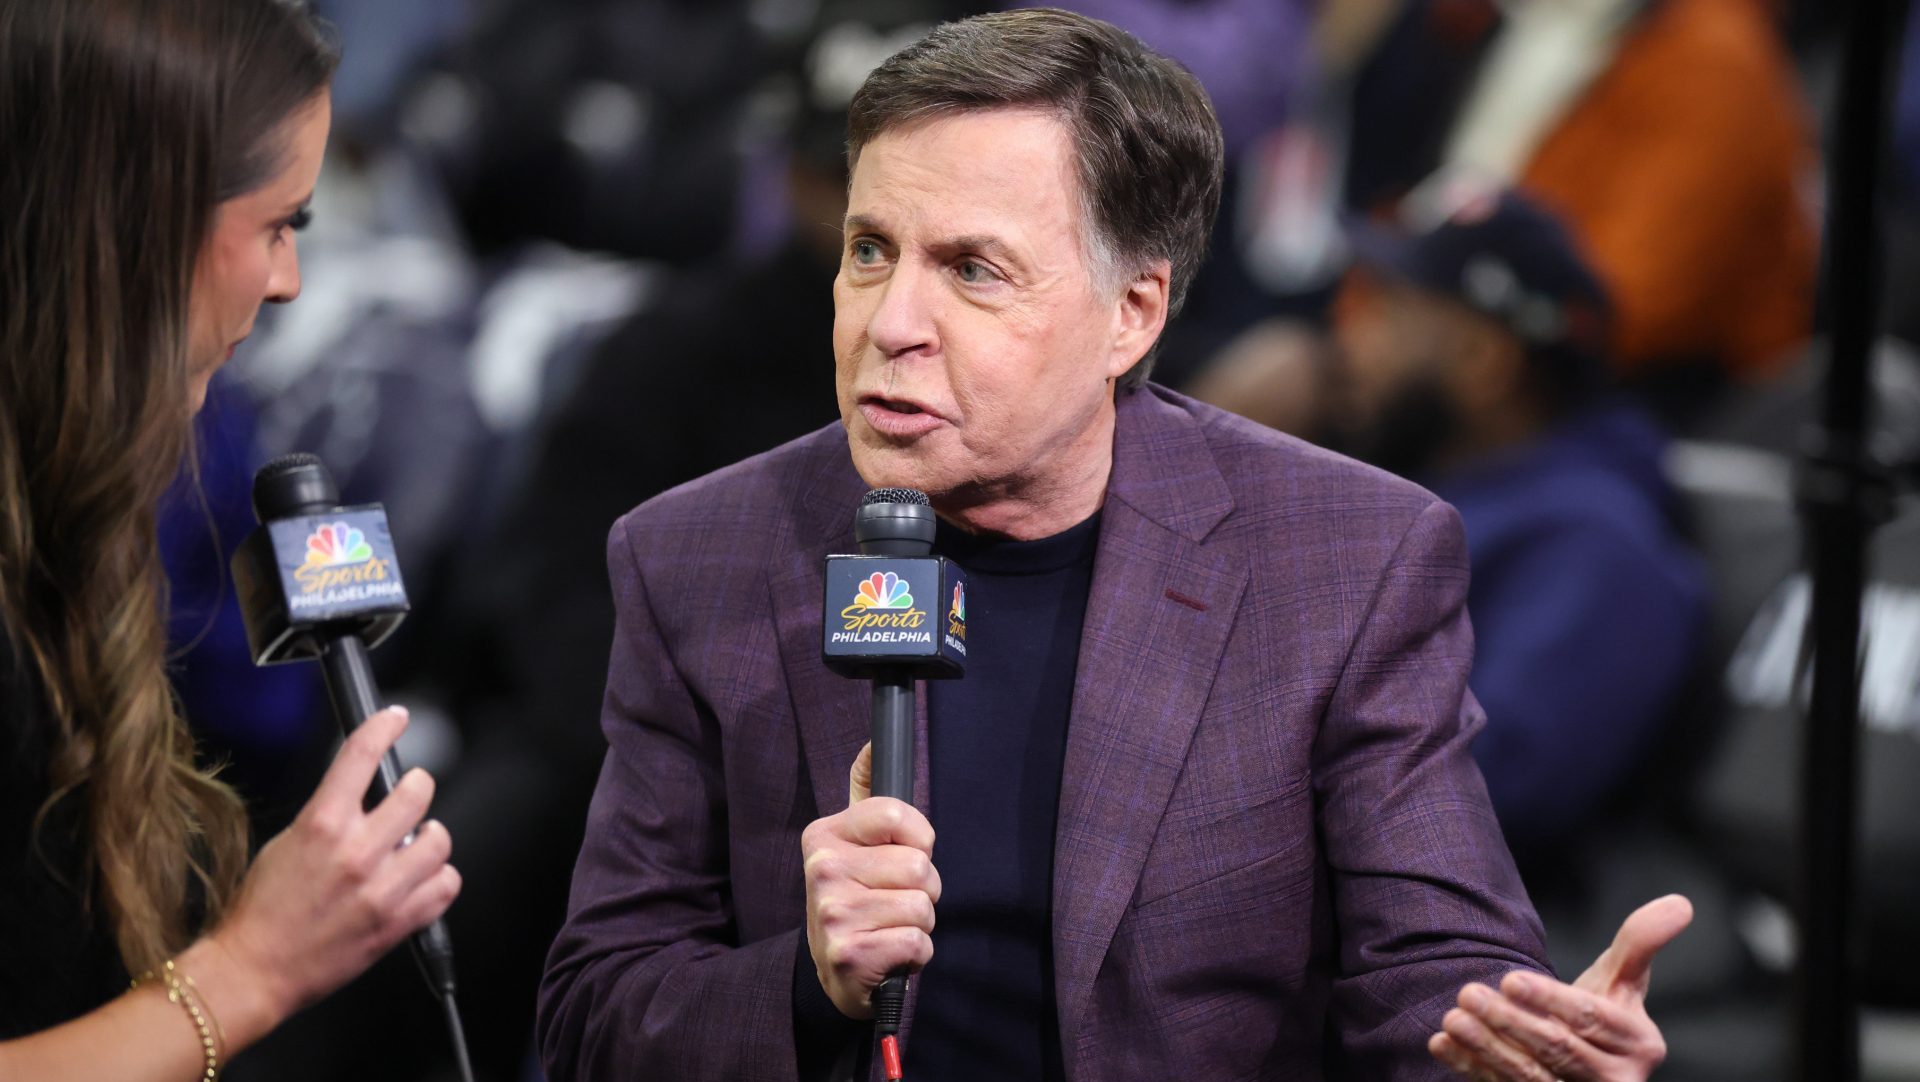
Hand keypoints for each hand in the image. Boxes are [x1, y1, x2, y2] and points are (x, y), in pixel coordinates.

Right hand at [201, 707, 460, 1032]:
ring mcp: (382, 889)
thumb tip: (363, 794)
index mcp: (322, 825)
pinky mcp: (398, 922)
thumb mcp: (286, 842)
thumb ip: (330, 816)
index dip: (384, 727)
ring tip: (413, 846)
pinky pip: (447, 885)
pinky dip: (438, 879)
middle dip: (416, 788)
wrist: (254, 970)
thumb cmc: (262, 910)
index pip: (361, 756)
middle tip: (409, 796)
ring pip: (439, 839)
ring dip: (430, 837)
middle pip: (417, 792)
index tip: (396, 718)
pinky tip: (419, 880)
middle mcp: (356, 853)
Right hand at [801, 742, 940, 1018]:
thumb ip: (866, 793)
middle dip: (924, 889)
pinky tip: (890, 953)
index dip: (917, 838)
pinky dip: (916, 952)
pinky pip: (917, 941)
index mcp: (824, 835)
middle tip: (895, 901)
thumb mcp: (855, 843)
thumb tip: (873, 743)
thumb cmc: (858, 898)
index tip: (901, 855)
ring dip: (921, 922)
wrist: (837, 971)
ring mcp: (832, 913)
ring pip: (923, 905)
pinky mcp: (848, 954)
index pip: (894, 813)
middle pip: (919, 866)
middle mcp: (821, 870)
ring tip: (891, 926)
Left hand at [1429, 894, 1693, 1080]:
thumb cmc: (1605, 1012)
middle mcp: (1614, 1079)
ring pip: (1529, 1077)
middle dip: (1510, 1023)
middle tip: (1467, 994)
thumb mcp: (1624, 978)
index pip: (1591, 1020)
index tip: (1509, 979)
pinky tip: (1443, 1043)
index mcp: (1640, 1045)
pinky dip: (1471, 1068)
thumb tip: (1680, 902)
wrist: (1587, 1060)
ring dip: (1486, 1048)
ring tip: (1451, 1019)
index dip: (1550, 1001)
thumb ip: (1641, 941)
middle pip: (1558, 1051)